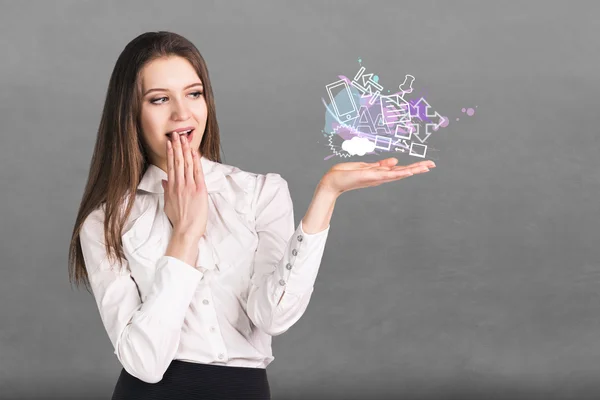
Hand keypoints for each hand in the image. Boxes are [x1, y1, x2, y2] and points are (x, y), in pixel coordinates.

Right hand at [161, 133, 207, 240]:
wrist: (186, 231)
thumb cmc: (178, 220)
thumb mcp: (168, 204)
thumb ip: (167, 190)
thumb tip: (164, 180)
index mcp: (171, 187)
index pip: (170, 166)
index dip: (170, 153)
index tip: (169, 143)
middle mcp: (179, 184)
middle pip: (177, 161)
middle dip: (177, 147)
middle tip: (176, 135)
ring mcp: (189, 186)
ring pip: (186, 164)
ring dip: (185, 150)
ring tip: (183, 138)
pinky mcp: (199, 190)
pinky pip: (197, 172)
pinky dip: (195, 161)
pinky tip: (194, 152)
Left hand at [318, 157, 435, 194]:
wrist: (333, 181)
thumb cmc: (347, 174)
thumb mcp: (367, 167)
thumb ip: (381, 164)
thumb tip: (396, 160)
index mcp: (381, 173)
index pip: (400, 170)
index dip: (414, 167)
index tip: (426, 165)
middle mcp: (381, 177)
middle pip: (403, 172)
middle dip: (418, 168)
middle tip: (432, 165)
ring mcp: (377, 178)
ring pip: (398, 174)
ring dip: (412, 170)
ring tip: (425, 167)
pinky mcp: (370, 177)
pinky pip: (386, 175)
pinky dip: (397, 173)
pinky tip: (406, 171)